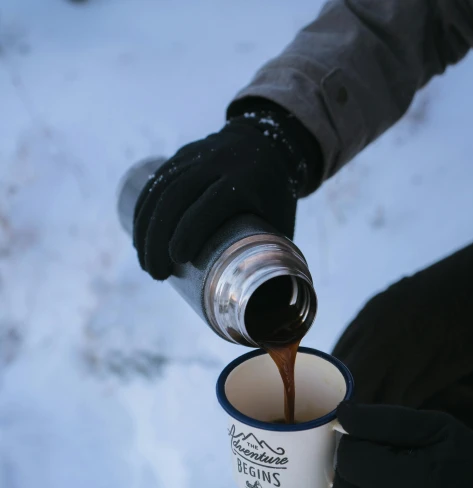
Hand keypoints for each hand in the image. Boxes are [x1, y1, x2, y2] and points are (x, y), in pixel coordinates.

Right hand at [133, 101, 320, 279]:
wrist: (269, 143)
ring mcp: (195, 156)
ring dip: (146, 230)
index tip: (178, 260)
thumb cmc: (277, 197)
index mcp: (245, 178)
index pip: (212, 202)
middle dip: (160, 238)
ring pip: (161, 190)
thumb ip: (275, 258)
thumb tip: (270, 307)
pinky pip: (154, 183)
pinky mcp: (180, 157)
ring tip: (146, 265)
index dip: (191, 229)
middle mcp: (217, 162)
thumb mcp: (283, 219)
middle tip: (157, 274)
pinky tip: (138, 238)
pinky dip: (142, 212)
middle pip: (177, 197)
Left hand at [332, 403, 472, 487]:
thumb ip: (383, 420)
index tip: (375, 442)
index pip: (349, 459)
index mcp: (407, 483)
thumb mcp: (433, 427)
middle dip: (355, 469)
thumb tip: (342, 415)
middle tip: (381, 461)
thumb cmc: (466, 459)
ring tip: (393, 485)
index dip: (356, 444)